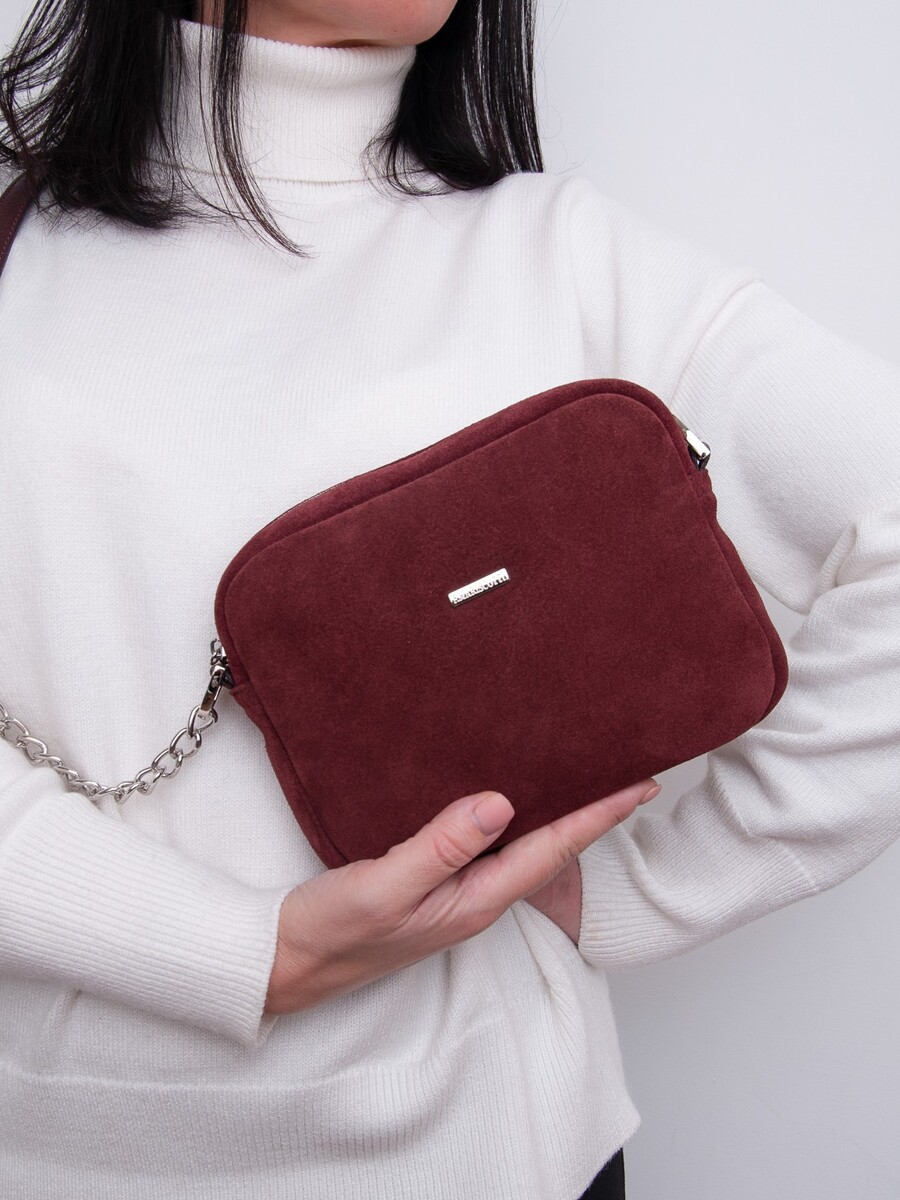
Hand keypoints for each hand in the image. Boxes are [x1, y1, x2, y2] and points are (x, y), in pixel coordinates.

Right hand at [264, 777, 659, 1014]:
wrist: (289, 963)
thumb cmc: (332, 932)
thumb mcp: (384, 887)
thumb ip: (441, 846)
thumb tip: (500, 802)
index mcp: (475, 900)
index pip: (552, 850)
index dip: (599, 816)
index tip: (639, 784)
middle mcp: (476, 897)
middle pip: (549, 848)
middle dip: (592, 812)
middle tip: (626, 770)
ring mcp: (455, 893)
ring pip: (520, 845)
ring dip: (555, 812)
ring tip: (583, 775)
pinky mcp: (433, 883)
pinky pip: (487, 844)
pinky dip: (511, 816)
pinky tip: (508, 796)